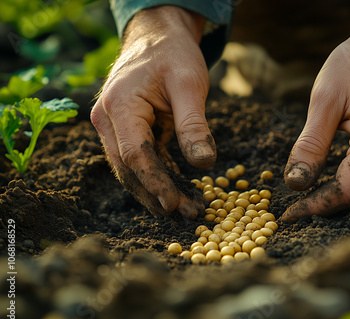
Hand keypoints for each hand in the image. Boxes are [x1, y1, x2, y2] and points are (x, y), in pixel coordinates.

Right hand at [91, 6, 214, 217]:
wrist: (157, 36)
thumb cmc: (173, 55)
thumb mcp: (189, 85)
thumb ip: (194, 126)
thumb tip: (205, 165)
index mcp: (119, 106)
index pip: (136, 156)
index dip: (156, 183)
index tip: (175, 205)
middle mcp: (107, 119)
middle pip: (128, 168)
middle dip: (156, 194)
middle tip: (186, 214)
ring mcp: (112, 125)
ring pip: (130, 168)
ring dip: (156, 190)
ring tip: (185, 208)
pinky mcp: (124, 129)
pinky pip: (138, 158)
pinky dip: (156, 175)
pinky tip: (176, 190)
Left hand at [282, 6, 349, 221]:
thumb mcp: (326, 99)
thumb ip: (312, 144)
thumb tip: (296, 183)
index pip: (346, 191)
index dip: (317, 206)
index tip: (290, 215)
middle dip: (325, 205)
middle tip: (294, 211)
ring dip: (338, 196)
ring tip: (308, 200)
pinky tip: (332, 181)